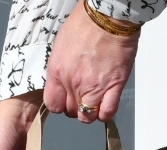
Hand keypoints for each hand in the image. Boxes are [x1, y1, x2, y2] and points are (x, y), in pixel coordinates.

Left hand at [45, 0, 138, 122]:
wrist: (108, 17)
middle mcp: (73, 83)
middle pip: (71, 112)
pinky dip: (106, 112)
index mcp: (57, 72)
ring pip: (88, 116)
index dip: (60, 105)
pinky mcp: (114, 86)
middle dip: (76, 107)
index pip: (53, 104)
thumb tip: (64, 81)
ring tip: (95, 101)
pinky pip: (107, 112)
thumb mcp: (61, 46)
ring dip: (90, 112)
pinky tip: (106, 104)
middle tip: (82, 97)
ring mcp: (94, 86)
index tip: (65, 100)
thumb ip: (61, 69)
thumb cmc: (86, 24)